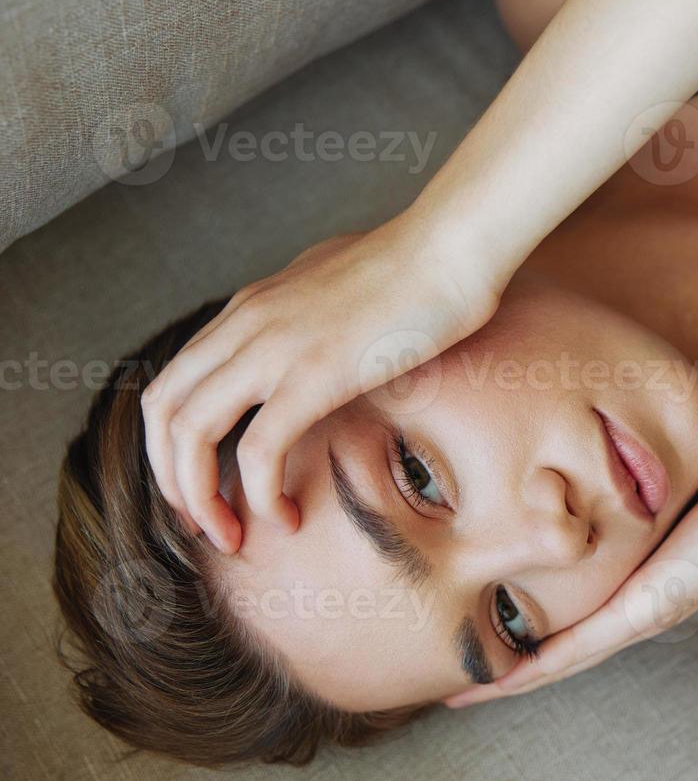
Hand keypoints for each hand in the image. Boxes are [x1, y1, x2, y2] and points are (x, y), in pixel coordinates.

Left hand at [142, 214, 496, 551]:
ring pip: (190, 434)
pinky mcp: (314, 373)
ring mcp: (274, 347)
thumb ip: (313, 315)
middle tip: (205, 523)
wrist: (453, 245)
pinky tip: (288, 516)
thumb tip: (325, 339)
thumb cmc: (420, 265)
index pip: (172, 384)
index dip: (171, 447)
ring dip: (201, 497)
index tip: (205, 488)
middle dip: (173, 480)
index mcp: (249, 308)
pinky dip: (262, 494)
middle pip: (162, 412)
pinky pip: (259, 449)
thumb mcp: (341, 286)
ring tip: (234, 535)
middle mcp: (246, 324)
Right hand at [443, 442, 697, 705]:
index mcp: (636, 584)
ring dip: (514, 677)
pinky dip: (545, 663)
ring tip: (463, 694)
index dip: (526, 633)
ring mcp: (642, 615)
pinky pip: (586, 644)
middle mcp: (635, 610)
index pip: (571, 618)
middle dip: (508, 667)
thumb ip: (628, 475)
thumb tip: (603, 440)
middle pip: (560, 650)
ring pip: (565, 658)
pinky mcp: (650, 609)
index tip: (481, 636)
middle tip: (455, 687)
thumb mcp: (662, 481)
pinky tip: (508, 677)